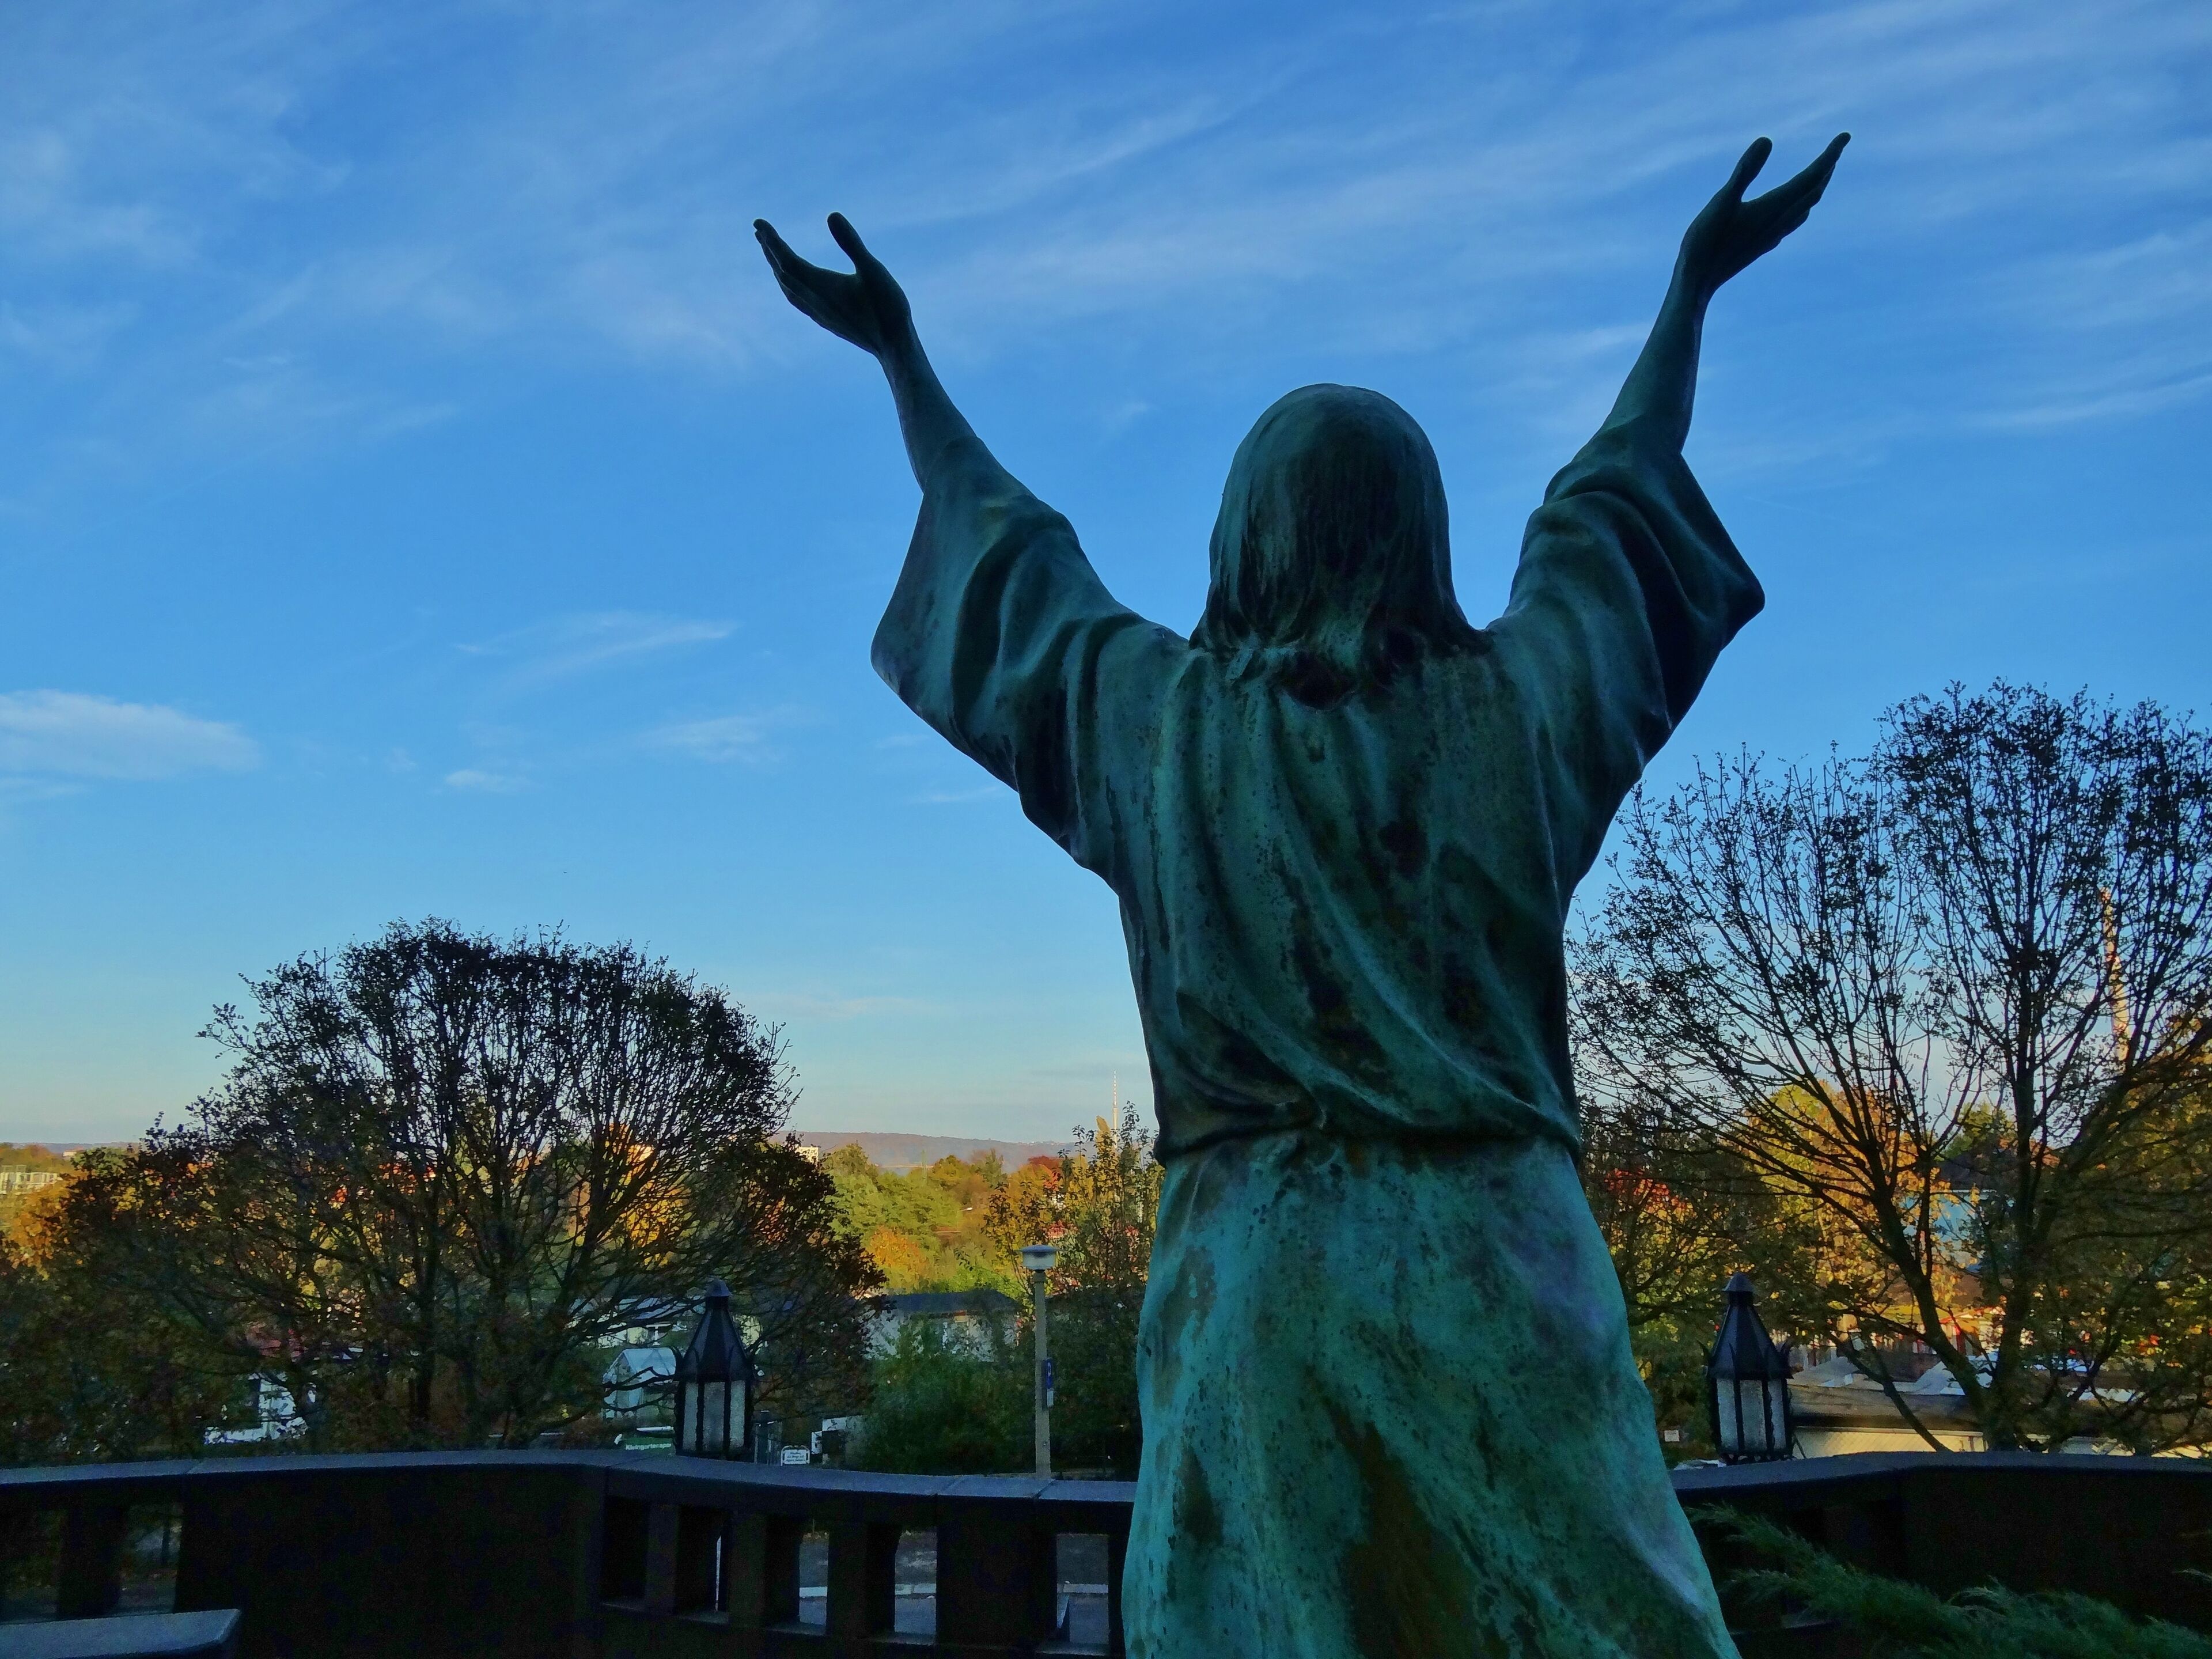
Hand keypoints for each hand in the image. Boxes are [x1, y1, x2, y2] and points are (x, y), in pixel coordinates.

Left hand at [755, 213, 914, 358]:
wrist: (894, 347)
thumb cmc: (887, 308)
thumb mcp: (873, 270)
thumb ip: (852, 243)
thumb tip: (832, 215)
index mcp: (821, 285)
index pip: (787, 259)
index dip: (771, 240)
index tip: (758, 223)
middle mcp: (814, 300)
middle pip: (783, 272)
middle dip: (770, 250)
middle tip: (759, 230)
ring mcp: (819, 313)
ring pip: (788, 288)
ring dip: (776, 268)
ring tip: (770, 252)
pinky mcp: (827, 321)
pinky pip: (798, 301)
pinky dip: (788, 286)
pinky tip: (793, 286)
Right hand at [1677, 134, 1848, 298]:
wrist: (1697, 284)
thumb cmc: (1704, 243)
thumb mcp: (1721, 201)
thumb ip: (1744, 172)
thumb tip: (1767, 139)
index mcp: (1772, 208)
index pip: (1810, 177)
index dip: (1830, 156)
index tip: (1846, 136)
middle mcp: (1778, 222)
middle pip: (1813, 192)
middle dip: (1828, 168)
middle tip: (1839, 147)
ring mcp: (1771, 236)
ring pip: (1805, 208)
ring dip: (1817, 187)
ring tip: (1823, 172)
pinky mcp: (1762, 244)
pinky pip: (1792, 222)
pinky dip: (1802, 206)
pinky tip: (1796, 209)